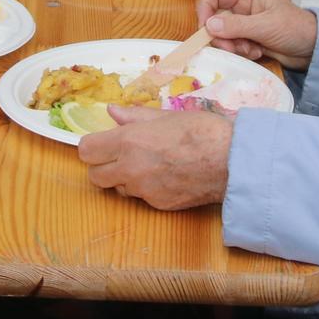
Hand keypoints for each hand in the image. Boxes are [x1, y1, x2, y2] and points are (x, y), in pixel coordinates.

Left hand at [78, 106, 231, 209]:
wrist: (231, 162)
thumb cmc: (202, 131)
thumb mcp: (167, 116)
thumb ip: (135, 117)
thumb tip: (113, 112)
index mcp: (128, 141)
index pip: (86, 151)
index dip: (92, 146)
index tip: (103, 142)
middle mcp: (130, 169)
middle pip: (94, 176)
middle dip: (103, 166)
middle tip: (120, 156)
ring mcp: (144, 191)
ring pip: (118, 189)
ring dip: (125, 179)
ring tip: (149, 165)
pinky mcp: (158, 205)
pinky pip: (142, 198)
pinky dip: (147, 189)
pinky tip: (166, 177)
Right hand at [198, 0, 317, 70]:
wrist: (315, 49)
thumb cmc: (295, 29)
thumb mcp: (265, 26)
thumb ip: (236, 25)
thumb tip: (208, 26)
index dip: (205, 9)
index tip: (205, 29)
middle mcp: (244, 6)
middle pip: (215, 17)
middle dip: (221, 35)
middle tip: (232, 48)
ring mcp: (246, 23)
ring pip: (223, 34)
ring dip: (232, 45)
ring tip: (251, 50)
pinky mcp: (249, 39)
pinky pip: (233, 45)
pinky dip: (241, 51)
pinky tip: (257, 53)